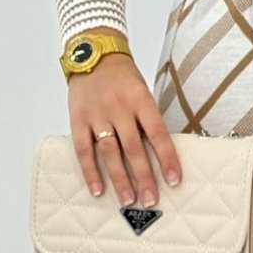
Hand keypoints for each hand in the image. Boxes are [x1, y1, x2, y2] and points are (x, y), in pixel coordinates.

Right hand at [68, 54, 181, 204]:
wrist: (93, 52)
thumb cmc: (123, 76)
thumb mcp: (142, 91)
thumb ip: (147, 120)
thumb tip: (159, 155)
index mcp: (141, 99)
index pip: (158, 133)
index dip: (167, 158)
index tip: (175, 180)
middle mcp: (119, 107)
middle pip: (134, 147)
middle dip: (144, 176)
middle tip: (151, 200)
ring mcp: (97, 114)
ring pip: (110, 152)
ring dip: (120, 179)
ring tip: (129, 199)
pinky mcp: (78, 119)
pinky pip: (83, 149)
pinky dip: (90, 171)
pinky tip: (98, 189)